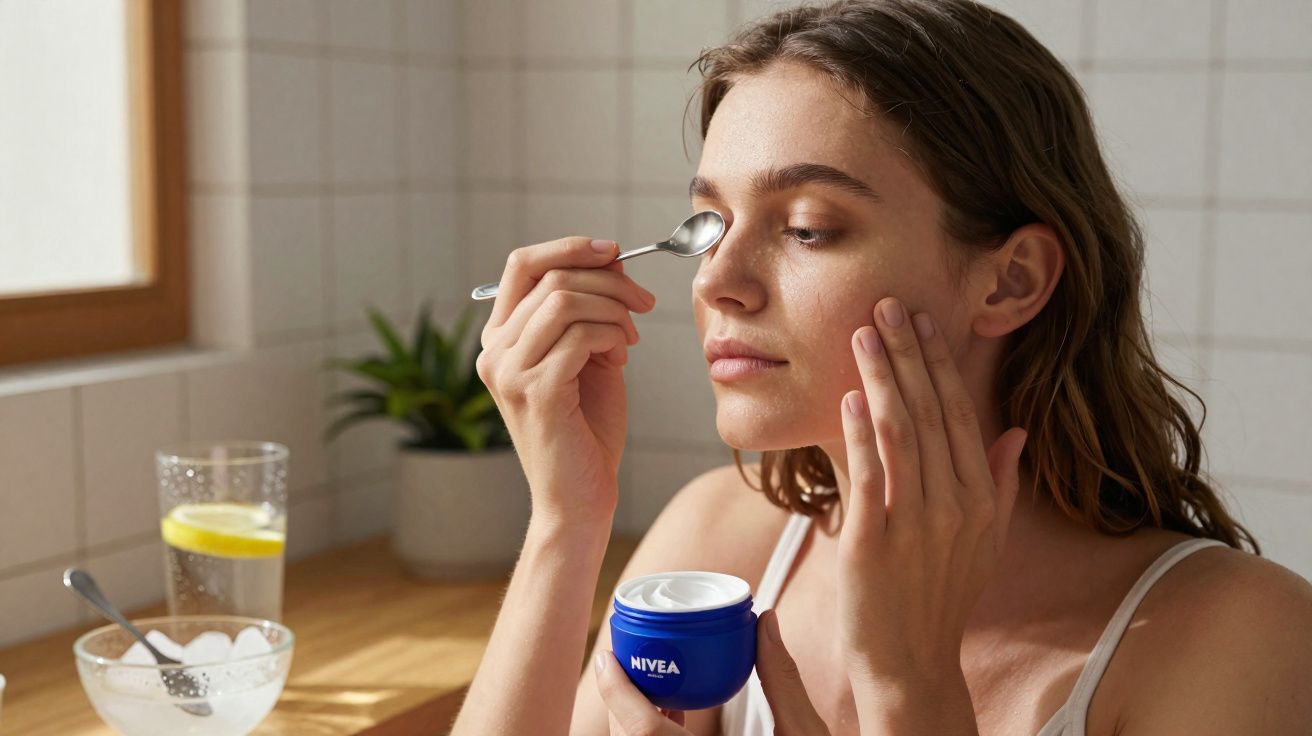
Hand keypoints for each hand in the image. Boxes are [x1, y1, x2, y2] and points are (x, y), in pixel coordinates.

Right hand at [475, 237, 656, 528]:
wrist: (580, 498)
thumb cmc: (587, 430)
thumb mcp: (591, 356)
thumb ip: (592, 311)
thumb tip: (613, 260)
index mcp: (501, 338)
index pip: (522, 264)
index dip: (569, 247)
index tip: (614, 251)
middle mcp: (495, 351)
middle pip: (551, 277)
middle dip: (608, 280)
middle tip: (644, 302)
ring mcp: (509, 372)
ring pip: (565, 300)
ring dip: (613, 308)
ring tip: (632, 336)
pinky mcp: (535, 392)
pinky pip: (581, 336)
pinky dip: (613, 335)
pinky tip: (623, 357)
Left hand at [594, 609, 830, 734]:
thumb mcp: (804, 734)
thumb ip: (781, 678)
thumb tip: (764, 622)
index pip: (643, 732)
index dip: (617, 692)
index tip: (606, 657)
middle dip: (621, 698)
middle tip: (624, 658)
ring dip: (636, 718)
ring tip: (648, 677)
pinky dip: (653, 734)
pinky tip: (672, 710)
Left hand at [837, 296, 1027, 688]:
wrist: (911, 661)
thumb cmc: (943, 598)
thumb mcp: (986, 541)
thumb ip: (1000, 484)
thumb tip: (1014, 434)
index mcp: (981, 499)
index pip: (960, 414)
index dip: (939, 364)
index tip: (923, 322)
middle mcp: (955, 505)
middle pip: (930, 412)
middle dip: (909, 354)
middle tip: (888, 305)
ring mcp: (916, 522)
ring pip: (901, 431)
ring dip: (882, 377)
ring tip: (863, 333)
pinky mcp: (875, 540)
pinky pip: (870, 473)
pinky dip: (860, 429)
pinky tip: (851, 394)